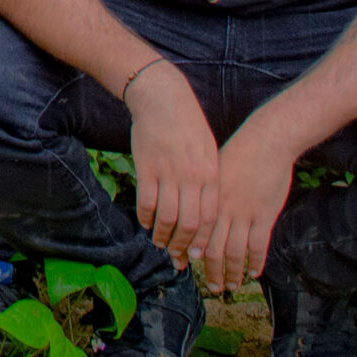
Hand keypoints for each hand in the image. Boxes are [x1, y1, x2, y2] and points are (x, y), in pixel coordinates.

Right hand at [126, 60, 218, 270]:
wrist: (163, 98)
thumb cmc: (188, 126)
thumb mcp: (208, 152)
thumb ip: (209, 181)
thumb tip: (206, 211)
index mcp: (210, 175)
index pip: (210, 219)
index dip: (204, 241)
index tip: (198, 256)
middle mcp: (191, 177)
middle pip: (190, 223)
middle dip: (184, 246)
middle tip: (178, 258)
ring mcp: (168, 172)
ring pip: (168, 217)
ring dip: (163, 235)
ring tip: (160, 244)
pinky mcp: (146, 167)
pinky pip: (147, 201)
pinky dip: (146, 217)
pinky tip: (146, 223)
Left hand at [200, 119, 296, 292]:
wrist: (264, 142)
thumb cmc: (236, 153)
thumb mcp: (210, 170)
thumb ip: (203, 192)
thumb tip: (192, 209)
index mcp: (205, 198)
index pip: (193, 232)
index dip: (188, 251)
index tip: (184, 264)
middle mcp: (221, 209)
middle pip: (211, 248)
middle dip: (209, 270)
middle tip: (210, 286)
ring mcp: (243, 213)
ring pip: (233, 252)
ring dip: (230, 273)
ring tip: (229, 286)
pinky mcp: (264, 215)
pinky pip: (258, 246)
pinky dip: (254, 262)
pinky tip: (253, 273)